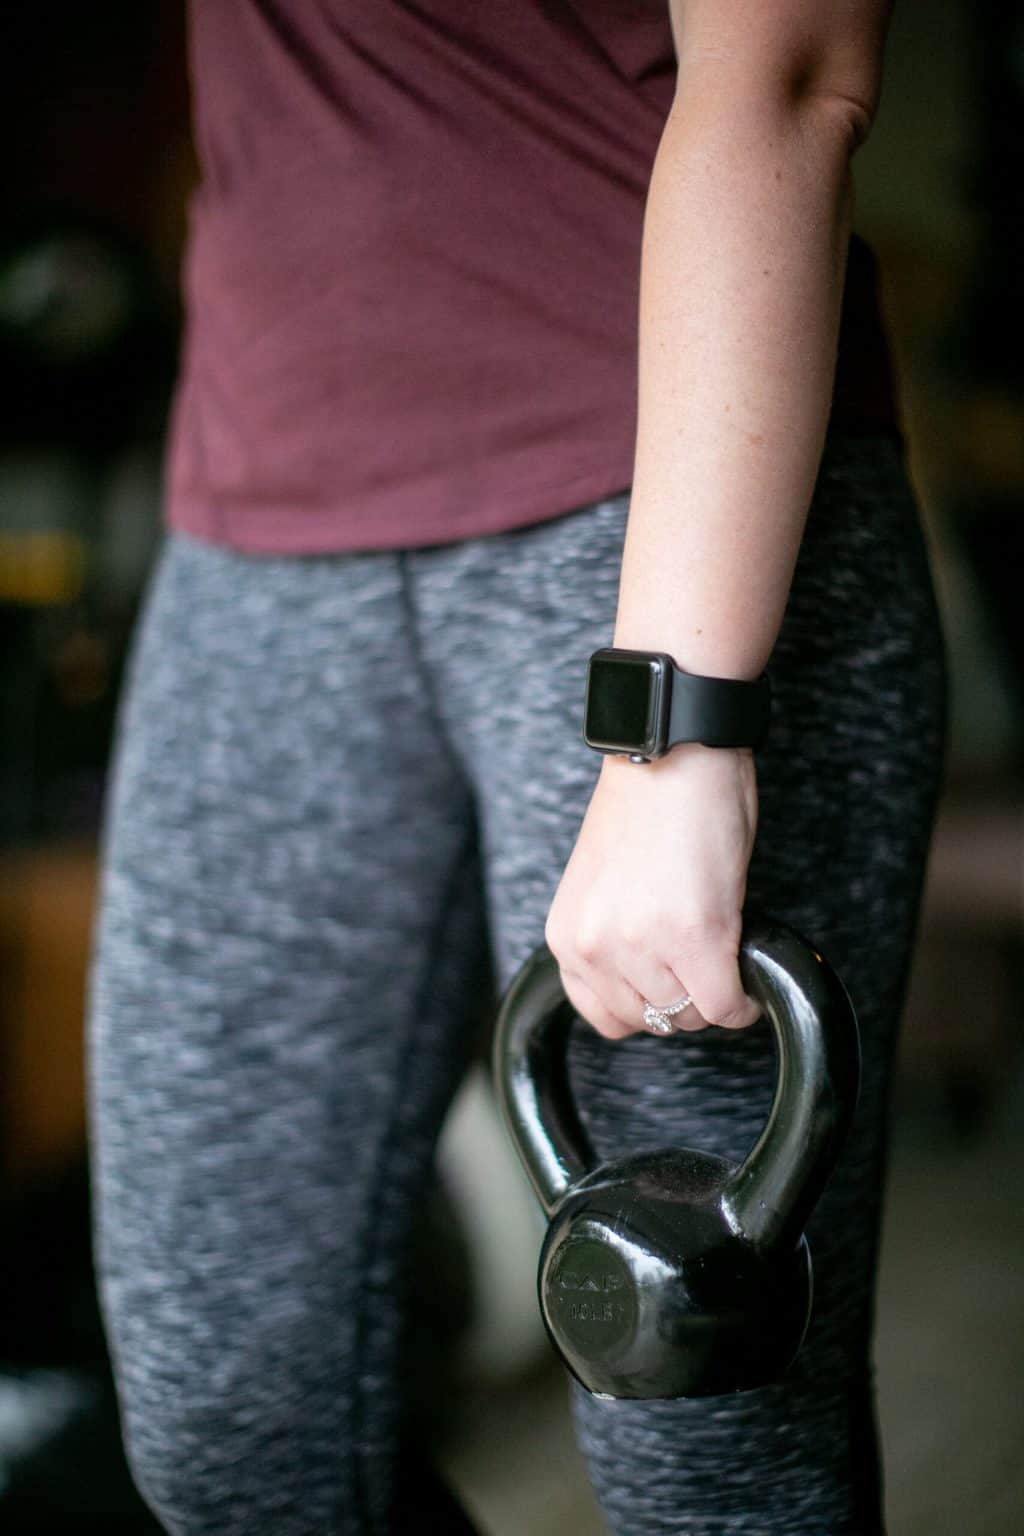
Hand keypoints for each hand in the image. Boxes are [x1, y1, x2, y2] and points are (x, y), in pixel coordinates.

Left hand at [544, 745, 762, 1038]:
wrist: (674, 752)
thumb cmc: (647, 802)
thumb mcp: (607, 885)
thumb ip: (617, 936)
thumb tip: (654, 977)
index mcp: (567, 934)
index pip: (603, 1014)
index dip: (644, 1004)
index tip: (668, 986)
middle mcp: (595, 947)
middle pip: (650, 1019)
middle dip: (682, 1000)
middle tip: (704, 967)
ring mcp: (642, 946)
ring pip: (689, 1015)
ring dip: (713, 996)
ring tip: (725, 958)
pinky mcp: (695, 938)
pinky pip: (724, 1005)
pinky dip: (742, 1002)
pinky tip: (749, 982)